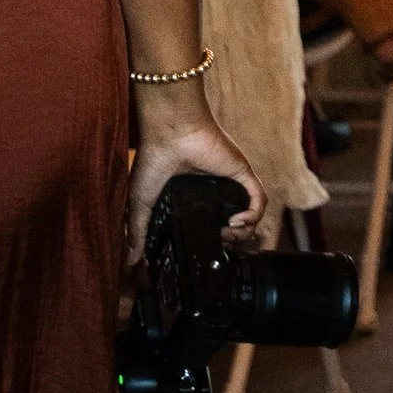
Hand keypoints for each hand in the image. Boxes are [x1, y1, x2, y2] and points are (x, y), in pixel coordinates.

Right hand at [127, 95, 265, 256]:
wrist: (169, 132)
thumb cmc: (152, 159)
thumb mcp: (140, 201)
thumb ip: (138, 230)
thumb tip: (133, 260)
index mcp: (191, 198)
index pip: (206, 226)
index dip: (206, 242)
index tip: (197, 251)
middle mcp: (212, 192)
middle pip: (231, 225)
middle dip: (228, 241)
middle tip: (216, 243)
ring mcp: (229, 183)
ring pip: (249, 216)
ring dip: (243, 233)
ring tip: (226, 234)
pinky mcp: (241, 174)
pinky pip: (259, 200)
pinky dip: (253, 216)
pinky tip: (236, 221)